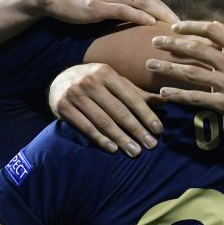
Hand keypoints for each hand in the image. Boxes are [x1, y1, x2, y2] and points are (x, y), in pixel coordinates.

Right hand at [29, 0, 179, 26]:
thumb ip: (121, 2)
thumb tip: (138, 19)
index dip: (169, 11)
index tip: (184, 25)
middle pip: (153, 0)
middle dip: (171, 15)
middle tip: (188, 29)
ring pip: (142, 3)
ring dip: (161, 16)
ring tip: (176, 30)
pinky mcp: (98, 4)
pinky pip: (123, 9)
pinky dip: (138, 15)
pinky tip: (150, 24)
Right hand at [48, 63, 163, 157]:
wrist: (59, 81)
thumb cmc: (95, 83)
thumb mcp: (114, 83)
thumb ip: (137, 93)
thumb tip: (164, 101)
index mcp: (106, 73)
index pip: (130, 97)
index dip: (146, 114)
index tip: (158, 130)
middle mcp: (90, 81)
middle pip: (118, 110)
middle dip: (136, 129)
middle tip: (151, 145)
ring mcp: (74, 94)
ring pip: (102, 121)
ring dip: (121, 138)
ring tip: (135, 151)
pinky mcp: (62, 106)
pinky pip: (85, 126)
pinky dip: (100, 139)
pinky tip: (113, 149)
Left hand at [147, 21, 223, 135]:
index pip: (212, 30)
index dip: (191, 26)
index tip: (175, 27)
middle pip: (196, 49)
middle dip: (171, 44)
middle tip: (154, 41)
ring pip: (191, 73)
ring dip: (167, 67)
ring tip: (150, 63)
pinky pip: (196, 98)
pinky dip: (178, 95)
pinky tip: (163, 92)